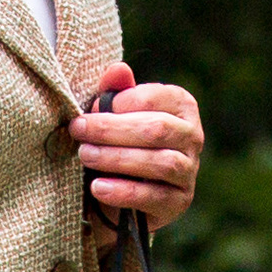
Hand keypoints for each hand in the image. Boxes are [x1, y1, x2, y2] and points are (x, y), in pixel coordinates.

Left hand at [71, 68, 202, 242]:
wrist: (123, 191)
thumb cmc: (120, 141)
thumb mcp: (115, 114)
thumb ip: (116, 91)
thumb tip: (118, 70)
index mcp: (181, 106)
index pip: (156, 99)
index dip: (121, 103)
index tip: (89, 110)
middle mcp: (193, 137)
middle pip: (157, 130)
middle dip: (112, 130)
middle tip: (78, 131)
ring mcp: (189, 171)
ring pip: (160, 163)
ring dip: (117, 159)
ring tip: (85, 156)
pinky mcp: (179, 202)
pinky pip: (154, 197)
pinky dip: (124, 192)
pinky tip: (98, 187)